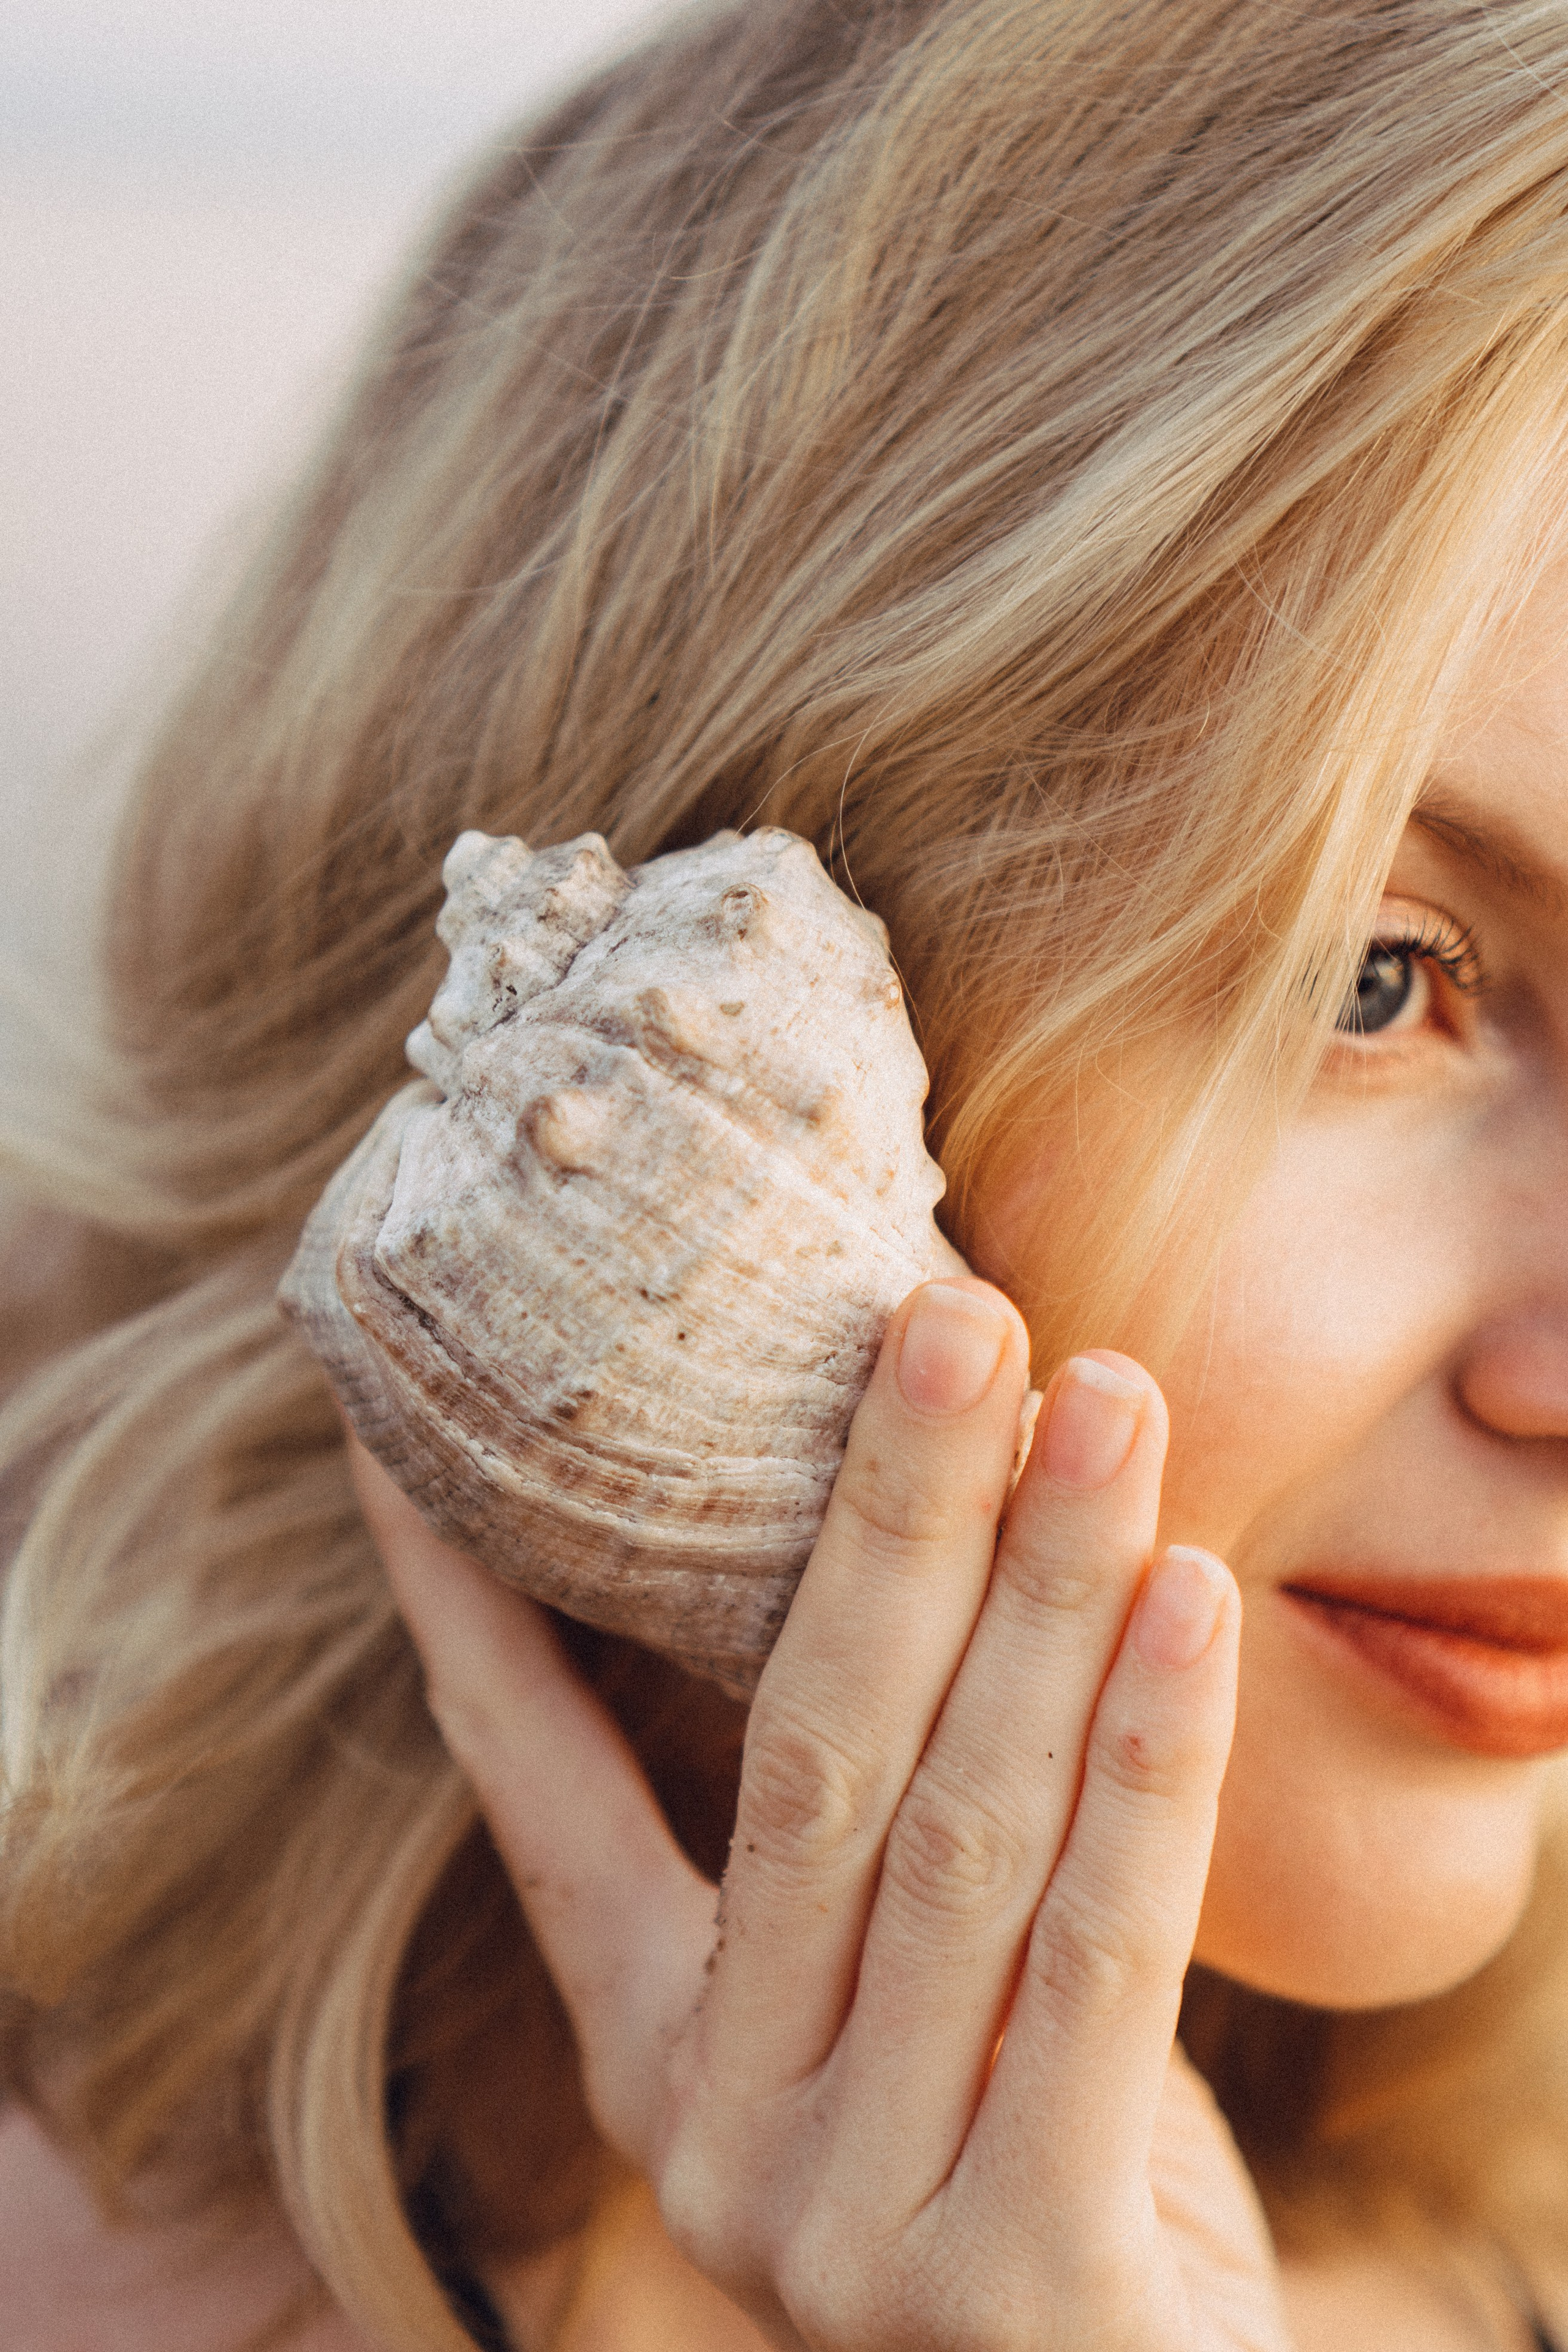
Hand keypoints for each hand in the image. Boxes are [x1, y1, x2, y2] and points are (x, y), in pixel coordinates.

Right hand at [349, 1277, 1289, 2350]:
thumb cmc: (1033, 2174)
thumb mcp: (912, 2011)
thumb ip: (883, 1835)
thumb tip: (900, 1540)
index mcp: (662, 2059)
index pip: (533, 1793)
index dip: (472, 1609)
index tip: (415, 1436)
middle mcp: (722, 2140)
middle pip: (804, 1759)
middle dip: (883, 1513)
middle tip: (949, 1309)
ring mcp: (855, 2229)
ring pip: (958, 1833)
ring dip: (1041, 1589)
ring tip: (1101, 1396)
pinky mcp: (1024, 2292)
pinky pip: (1100, 1964)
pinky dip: (1152, 1762)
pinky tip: (1191, 1598)